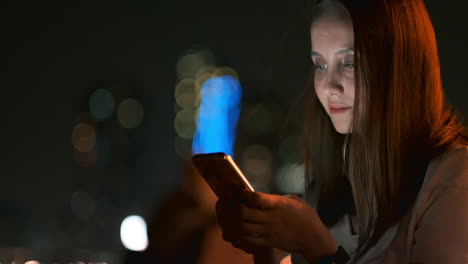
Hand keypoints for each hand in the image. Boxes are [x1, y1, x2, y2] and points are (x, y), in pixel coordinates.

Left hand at [216, 190, 336, 261]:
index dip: (240, 193)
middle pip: (242, 213)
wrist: (314, 237)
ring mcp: (268, 231)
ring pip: (241, 228)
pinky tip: (232, 232)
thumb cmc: (305, 215)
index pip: (254, 198)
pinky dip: (237, 238)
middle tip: (224, 203)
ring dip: (229, 223)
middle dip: (229, 207)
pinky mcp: (268, 243)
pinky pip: (248, 242)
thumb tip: (259, 197)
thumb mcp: (293, 200)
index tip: (233, 190)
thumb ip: (275, 198)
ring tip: (224, 217)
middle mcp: (270, 218)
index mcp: (277, 204)